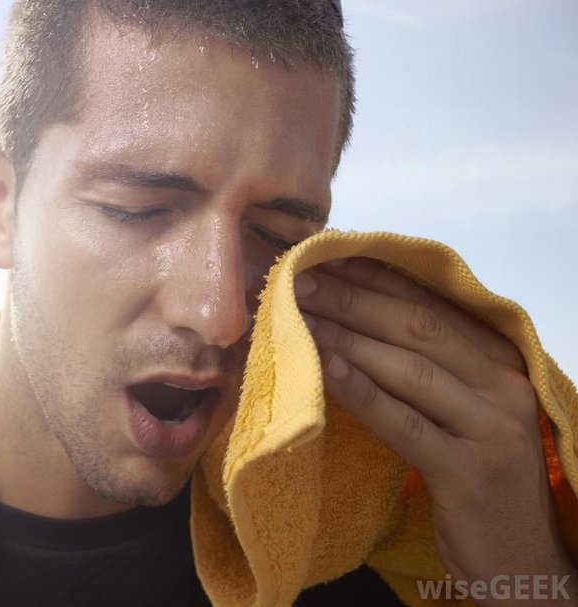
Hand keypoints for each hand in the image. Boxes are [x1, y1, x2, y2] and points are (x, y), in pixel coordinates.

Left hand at [294, 257, 576, 605]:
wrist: (521, 557)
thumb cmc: (478, 471)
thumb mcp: (460, 409)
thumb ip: (425, 365)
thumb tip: (353, 319)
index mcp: (500, 359)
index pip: (431, 303)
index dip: (376, 276)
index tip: (326, 257)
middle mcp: (503, 384)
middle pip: (417, 328)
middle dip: (352, 299)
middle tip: (300, 279)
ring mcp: (492, 427)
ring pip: (409, 368)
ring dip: (347, 338)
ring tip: (299, 317)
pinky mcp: (471, 472)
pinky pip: (405, 424)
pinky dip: (362, 392)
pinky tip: (325, 368)